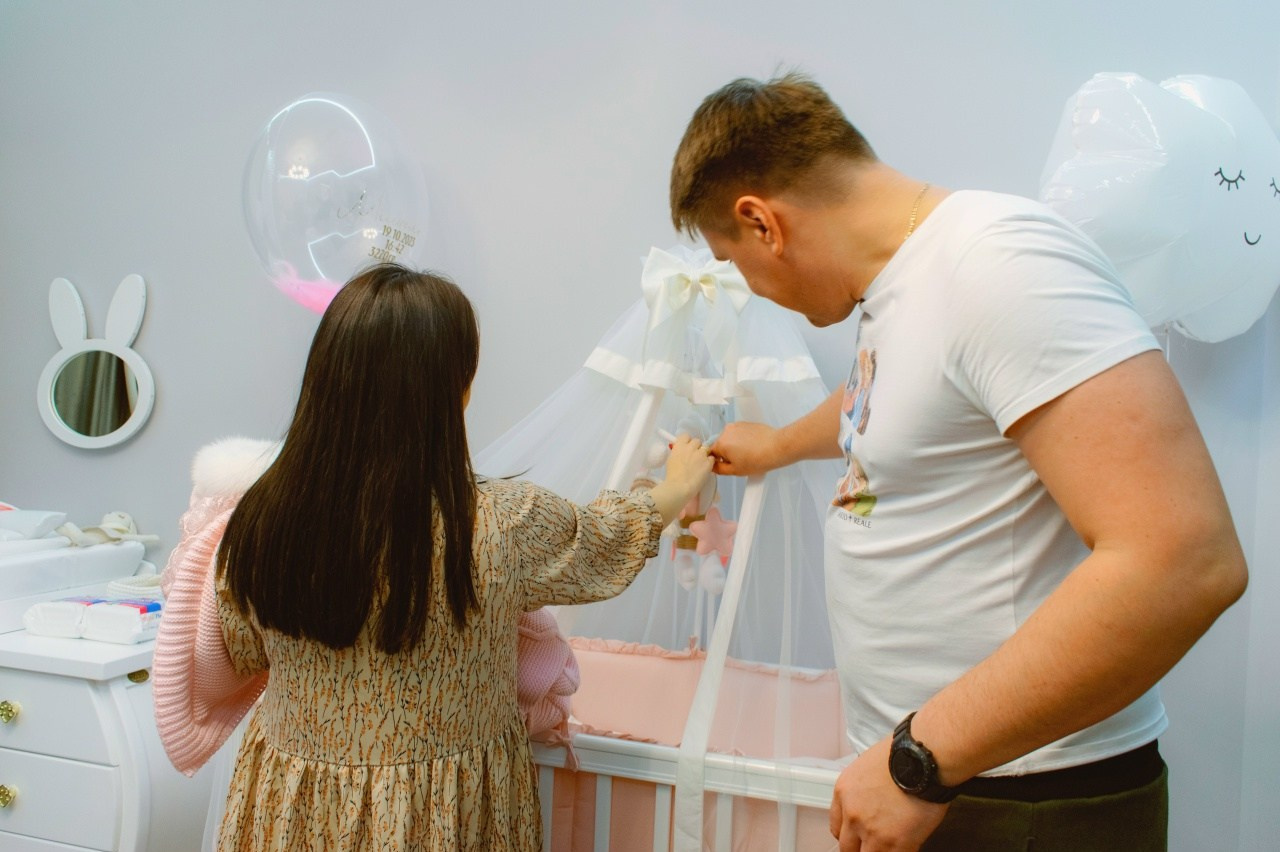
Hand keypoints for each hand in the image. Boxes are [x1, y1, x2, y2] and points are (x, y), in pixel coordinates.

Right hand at [664, 434, 714, 499]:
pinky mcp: (708, 462)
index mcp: (680, 445)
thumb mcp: (671, 459)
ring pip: (706, 448)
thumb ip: (677, 451)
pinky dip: (709, 462)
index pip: (686, 436)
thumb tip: (680, 450)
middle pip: (697, 441)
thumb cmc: (672, 475)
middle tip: (695, 456)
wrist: (680, 486)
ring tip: (701, 463)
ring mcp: (701, 454)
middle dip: (697, 447)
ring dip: (704, 454)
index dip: (687, 442)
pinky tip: (705, 469)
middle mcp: (691, 447)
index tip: (687, 448)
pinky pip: (712, 458)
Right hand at [708, 421, 781, 475]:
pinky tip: (752, 447)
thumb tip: (713, 466)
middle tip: (740, 461)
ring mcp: (737, 425)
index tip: (726, 465)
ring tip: (748, 453)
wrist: (776, 448)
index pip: (711, 453)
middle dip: (727, 453)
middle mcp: (726, 431)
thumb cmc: (758, 459)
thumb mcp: (735, 471)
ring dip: (735, 445)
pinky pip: (738, 433)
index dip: (717, 461)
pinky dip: (743, 439)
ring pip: (729, 438)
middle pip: (720, 444)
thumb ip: (719, 469)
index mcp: (721, 443)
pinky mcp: (746, 423)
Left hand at [828, 738, 948, 851]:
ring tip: (892, 845)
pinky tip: (906, 846)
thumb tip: (872, 804)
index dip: (849, 835)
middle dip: (860, 848)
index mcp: (844, 792)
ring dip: (879, 851)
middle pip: (847, 847)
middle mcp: (852, 814)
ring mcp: (872, 831)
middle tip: (874, 844)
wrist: (923, 759)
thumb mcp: (868, 766)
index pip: (836, 827)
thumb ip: (863, 791)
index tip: (857, 837)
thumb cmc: (903, 755)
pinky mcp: (895, 843)